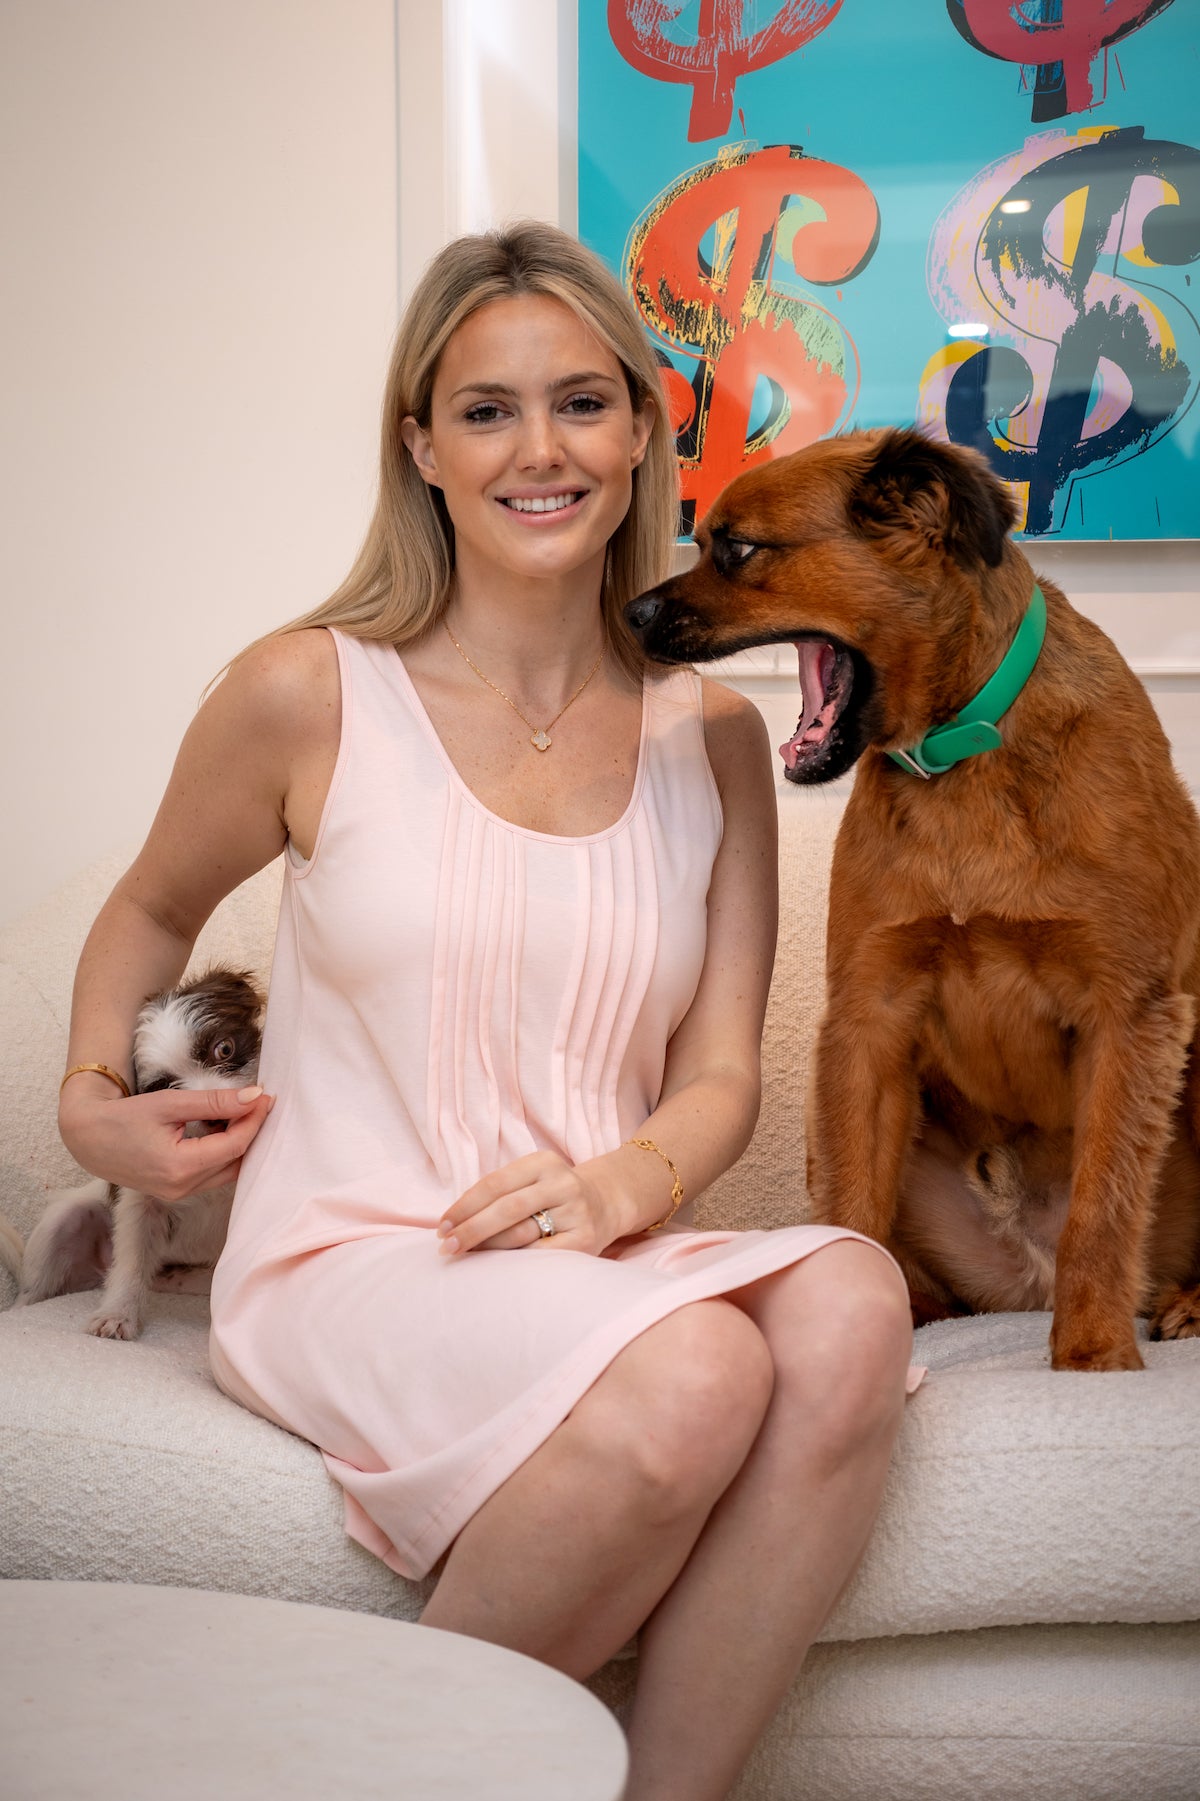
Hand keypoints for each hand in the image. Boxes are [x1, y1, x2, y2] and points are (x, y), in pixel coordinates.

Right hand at [58, 1077, 273, 1199]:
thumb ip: (214, 1102)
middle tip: (260, 1103)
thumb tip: (254, 1097)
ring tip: (242, 1114)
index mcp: (180, 1167)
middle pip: (235, 1161)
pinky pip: (212, 1175)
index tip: (266, 1097)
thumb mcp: (171, 1103)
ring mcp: (178, 1194)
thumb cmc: (124, 1117)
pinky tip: (223, 1130)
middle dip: (251, 1132)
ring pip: (226, 1171)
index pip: (235, 1145)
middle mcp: (182, 1188)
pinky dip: (223, 1154)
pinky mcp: (175, 1193)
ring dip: (239, 1144)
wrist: (88, 1138)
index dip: (255, 1120)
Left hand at [437, 1151, 621, 1257]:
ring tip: (466, 1255)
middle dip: (471, 1229)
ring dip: (488, 1247)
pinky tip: (497, 1267)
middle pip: (507, 1208)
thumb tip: (453, 1223)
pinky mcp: (585, 1240)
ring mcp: (577, 1212)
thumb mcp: (532, 1180)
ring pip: (522, 1233)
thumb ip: (500, 1194)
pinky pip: (541, 1255)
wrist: (606, 1203)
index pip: (495, 1183)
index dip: (465, 1205)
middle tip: (447, 1246)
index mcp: (543, 1162)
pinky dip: (515, 1261)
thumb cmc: (552, 1195)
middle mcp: (562, 1183)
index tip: (442, 1225)